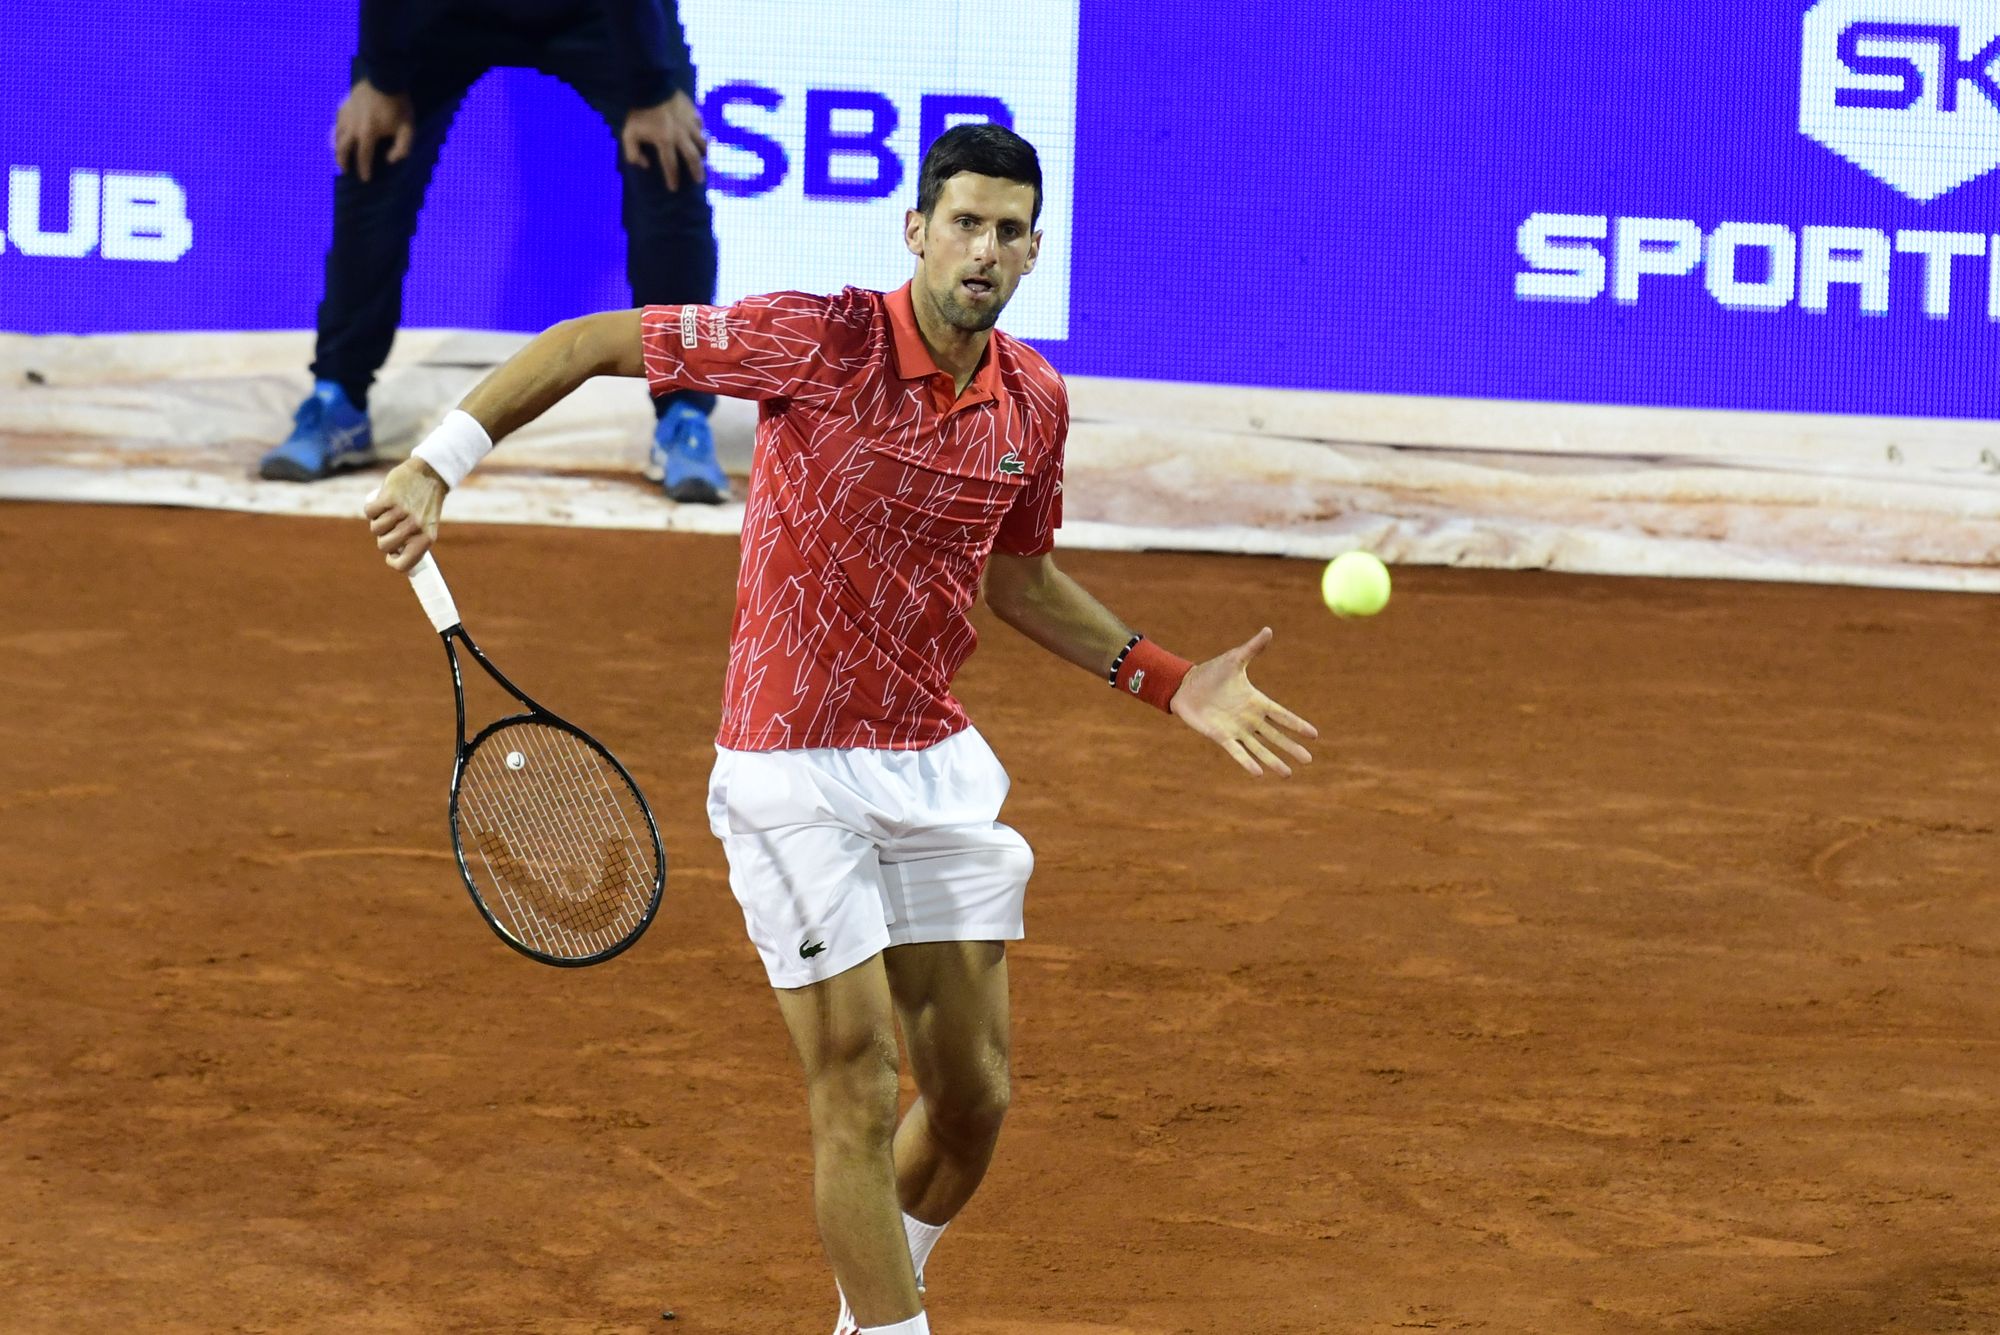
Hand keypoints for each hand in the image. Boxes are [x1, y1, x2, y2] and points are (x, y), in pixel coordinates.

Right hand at [332, 79, 413, 183]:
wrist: (385, 78)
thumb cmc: (398, 105)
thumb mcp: (407, 129)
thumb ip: (402, 148)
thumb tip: (390, 160)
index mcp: (367, 134)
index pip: (363, 156)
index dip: (364, 170)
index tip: (365, 180)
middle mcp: (352, 126)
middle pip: (343, 148)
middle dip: (343, 162)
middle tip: (344, 171)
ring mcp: (346, 115)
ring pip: (336, 135)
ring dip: (337, 148)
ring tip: (338, 156)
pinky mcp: (345, 105)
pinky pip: (337, 122)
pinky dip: (336, 131)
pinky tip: (338, 134)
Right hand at [365, 459, 445, 571]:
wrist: (430, 474)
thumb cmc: (425, 504)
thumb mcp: (427, 526)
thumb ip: (413, 542)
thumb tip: (397, 561)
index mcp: (427, 538)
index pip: (404, 564)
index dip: (393, 561)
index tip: (391, 555)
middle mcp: (415, 527)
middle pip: (383, 545)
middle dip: (383, 537)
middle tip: (391, 526)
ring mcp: (401, 512)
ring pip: (375, 529)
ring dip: (377, 521)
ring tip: (389, 511)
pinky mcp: (388, 498)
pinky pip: (369, 512)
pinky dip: (372, 508)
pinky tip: (381, 502)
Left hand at [621, 91, 707, 191]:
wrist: (650, 86)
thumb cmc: (638, 112)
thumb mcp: (628, 134)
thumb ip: (633, 153)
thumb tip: (645, 165)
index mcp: (665, 141)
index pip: (670, 165)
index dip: (672, 179)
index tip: (674, 188)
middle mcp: (680, 136)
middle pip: (693, 158)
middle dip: (696, 171)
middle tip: (699, 180)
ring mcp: (689, 124)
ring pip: (701, 142)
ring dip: (703, 152)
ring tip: (703, 158)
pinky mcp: (692, 112)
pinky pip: (700, 125)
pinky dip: (700, 132)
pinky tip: (698, 134)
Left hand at [1169, 627, 1317, 777]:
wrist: (1186, 686)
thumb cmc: (1212, 672)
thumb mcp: (1235, 659)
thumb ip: (1253, 649)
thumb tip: (1268, 630)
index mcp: (1257, 702)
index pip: (1282, 716)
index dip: (1297, 725)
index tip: (1314, 734)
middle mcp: (1250, 719)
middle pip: (1275, 736)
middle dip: (1292, 747)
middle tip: (1308, 760)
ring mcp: (1237, 730)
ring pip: (1260, 749)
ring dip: (1273, 761)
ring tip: (1288, 773)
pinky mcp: (1221, 737)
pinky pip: (1237, 752)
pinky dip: (1247, 761)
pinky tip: (1258, 773)